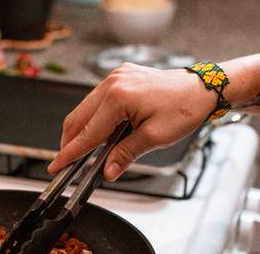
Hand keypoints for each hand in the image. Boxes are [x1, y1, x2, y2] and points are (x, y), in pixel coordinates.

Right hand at [48, 63, 213, 180]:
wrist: (203, 88)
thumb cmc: (185, 108)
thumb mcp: (154, 138)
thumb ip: (125, 154)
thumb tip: (107, 171)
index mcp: (118, 97)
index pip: (87, 133)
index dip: (70, 153)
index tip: (56, 166)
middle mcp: (113, 82)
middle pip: (78, 118)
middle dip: (70, 143)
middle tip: (65, 163)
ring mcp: (115, 77)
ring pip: (85, 109)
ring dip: (81, 131)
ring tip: (82, 152)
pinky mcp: (120, 77)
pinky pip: (97, 100)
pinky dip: (93, 118)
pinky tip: (98, 133)